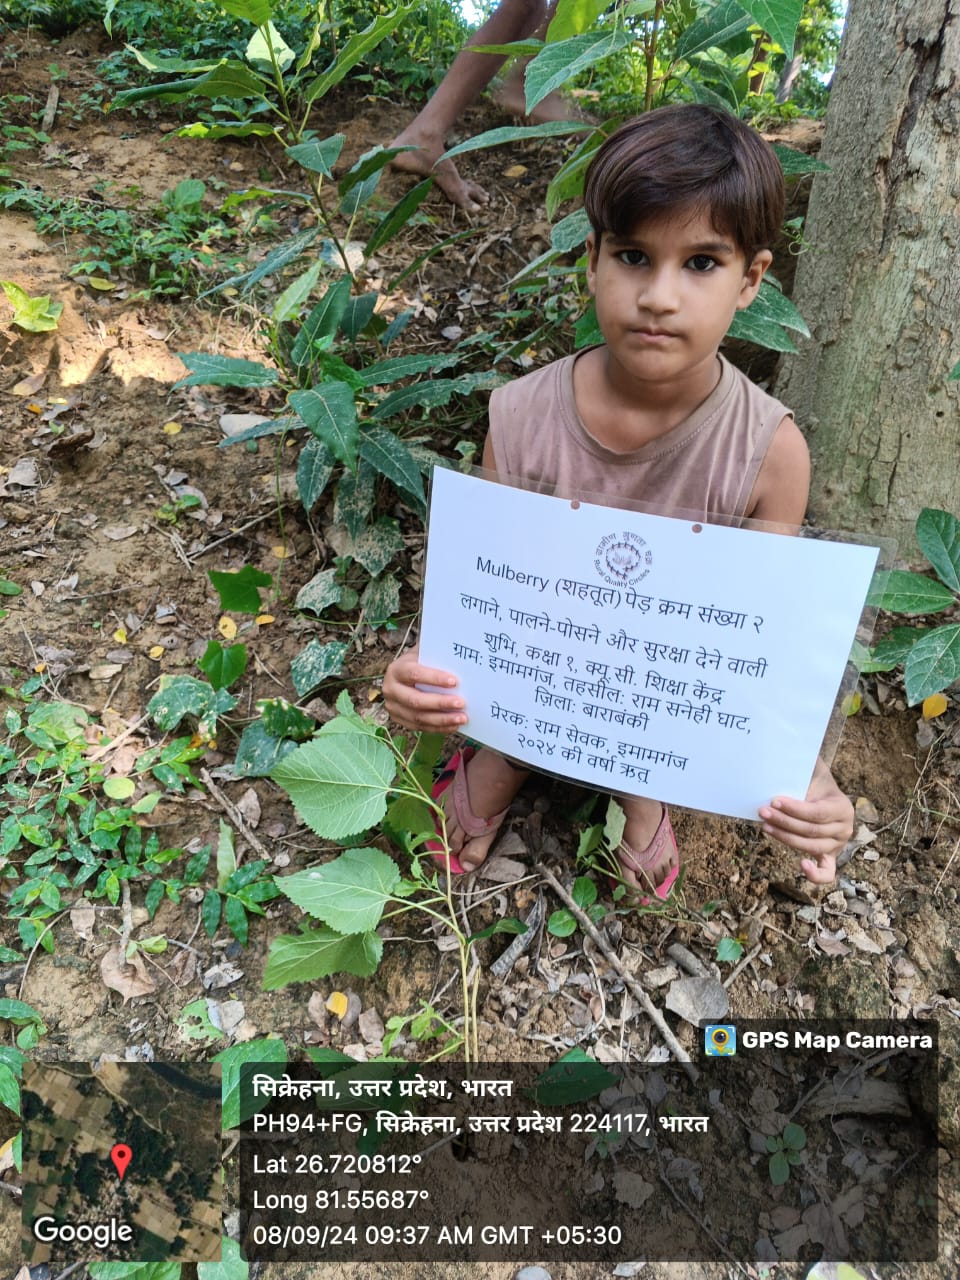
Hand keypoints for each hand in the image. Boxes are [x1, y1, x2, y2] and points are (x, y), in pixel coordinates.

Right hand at [382, 646, 467, 731]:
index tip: (454, 682)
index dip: (434, 678)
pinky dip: (438, 728)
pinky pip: (420, 727)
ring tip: (462, 718)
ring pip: (418, 717)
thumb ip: (437, 656)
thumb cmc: (421, 662)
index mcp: (396, 669)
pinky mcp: (398, 719)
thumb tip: (460, 661)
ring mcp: (393, 706)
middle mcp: (390, 689)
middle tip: (461, 703)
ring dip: (442, 719)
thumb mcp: (425, 653)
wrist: (406, 673)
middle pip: (415, 700)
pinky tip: (453, 726)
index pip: (414, 674)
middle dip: (440, 703)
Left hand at [758, 757, 853, 884]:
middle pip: (811, 831)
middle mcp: (845, 828)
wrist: (818, 792)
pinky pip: (827, 872)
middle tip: (762, 811)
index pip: (817, 813)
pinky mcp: (828, 856)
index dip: (794, 809)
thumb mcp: (810, 769)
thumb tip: (780, 750)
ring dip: (785, 838)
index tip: (774, 800)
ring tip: (766, 826)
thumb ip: (800, 763)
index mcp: (843, 807)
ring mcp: (837, 845)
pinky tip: (801, 866)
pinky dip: (816, 874)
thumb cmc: (811, 780)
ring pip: (811, 847)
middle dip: (784, 822)